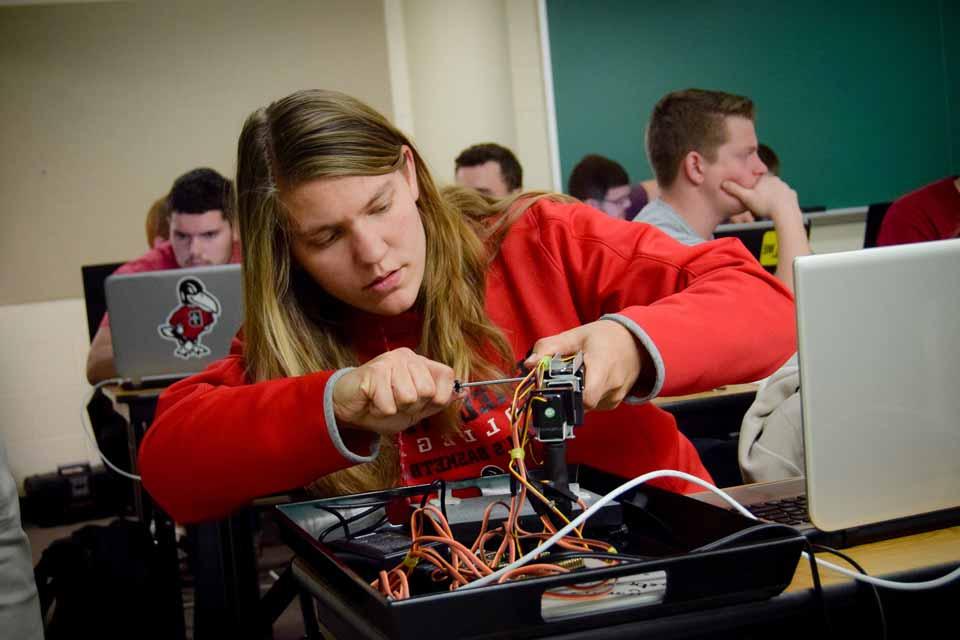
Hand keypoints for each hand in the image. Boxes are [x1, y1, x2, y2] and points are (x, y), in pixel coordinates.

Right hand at [332, 348, 454, 435]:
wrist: (348, 408)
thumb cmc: (382, 406)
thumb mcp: (416, 409)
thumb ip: (438, 401)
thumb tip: (464, 393)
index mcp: (421, 363)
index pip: (447, 377)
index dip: (437, 398)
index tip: (420, 403)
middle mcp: (408, 357)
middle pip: (428, 391)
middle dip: (412, 407)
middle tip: (395, 402)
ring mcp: (391, 361)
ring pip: (409, 398)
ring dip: (394, 409)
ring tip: (383, 401)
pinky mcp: (375, 371)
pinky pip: (389, 404)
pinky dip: (380, 410)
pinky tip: (372, 402)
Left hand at [523, 320, 644, 410]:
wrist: (636, 343)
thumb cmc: (605, 337)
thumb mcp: (575, 336)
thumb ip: (549, 348)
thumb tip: (528, 364)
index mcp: (602, 366)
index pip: (586, 397)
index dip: (566, 397)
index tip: (554, 386)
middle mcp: (611, 386)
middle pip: (579, 404)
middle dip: (565, 395)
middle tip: (560, 379)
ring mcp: (615, 397)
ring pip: (584, 407)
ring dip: (574, 396)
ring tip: (577, 377)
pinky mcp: (614, 403)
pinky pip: (592, 406)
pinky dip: (584, 397)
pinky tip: (586, 382)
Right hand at [722, 175, 799, 222]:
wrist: (785, 213)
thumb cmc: (765, 205)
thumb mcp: (746, 198)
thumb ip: (735, 190)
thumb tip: (723, 183)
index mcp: (765, 179)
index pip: (757, 178)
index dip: (753, 185)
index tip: (751, 193)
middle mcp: (777, 180)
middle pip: (767, 183)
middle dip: (763, 190)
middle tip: (758, 201)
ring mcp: (786, 187)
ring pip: (777, 190)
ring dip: (772, 195)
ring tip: (767, 206)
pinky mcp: (792, 195)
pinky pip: (786, 196)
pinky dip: (782, 201)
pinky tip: (778, 207)